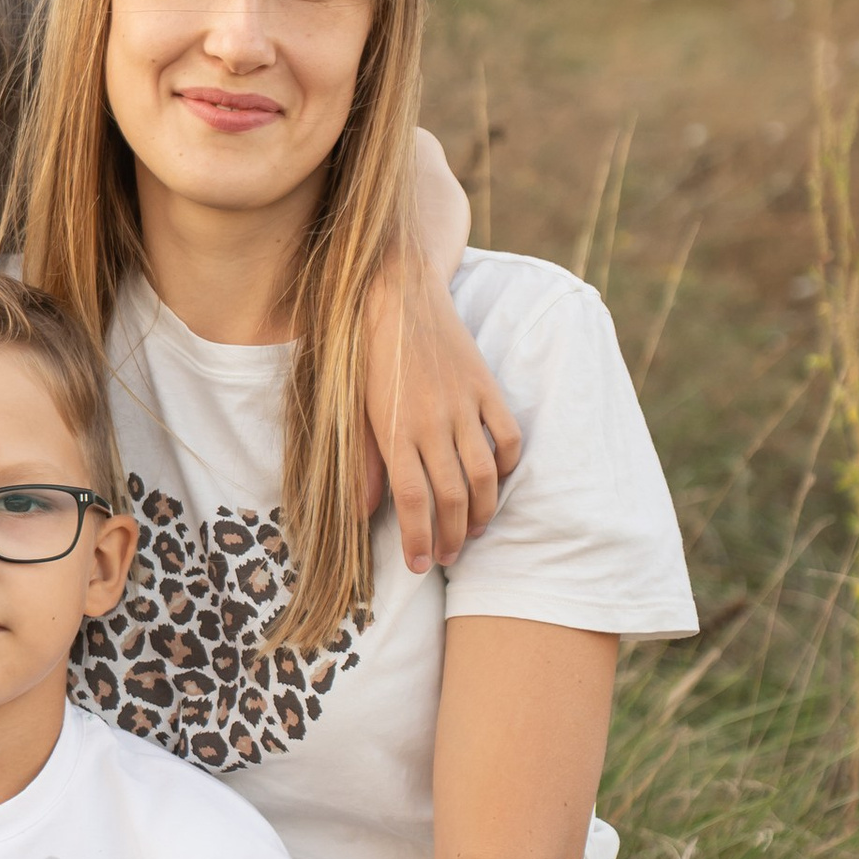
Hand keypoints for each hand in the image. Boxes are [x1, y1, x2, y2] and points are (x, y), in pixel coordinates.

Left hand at [358, 259, 521, 573]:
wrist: (396, 294)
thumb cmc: (365, 354)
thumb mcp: (352, 410)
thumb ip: (362, 462)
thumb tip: (362, 513)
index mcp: (394, 430)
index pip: (413, 501)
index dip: (418, 539)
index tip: (418, 565)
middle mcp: (432, 422)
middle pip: (452, 496)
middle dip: (451, 536)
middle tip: (446, 557)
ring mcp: (463, 404)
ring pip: (484, 474)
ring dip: (481, 511)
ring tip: (472, 531)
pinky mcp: (485, 387)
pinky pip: (507, 437)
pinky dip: (507, 465)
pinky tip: (496, 482)